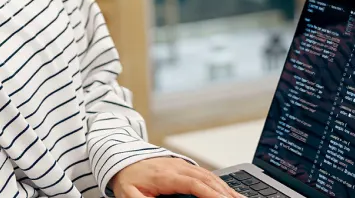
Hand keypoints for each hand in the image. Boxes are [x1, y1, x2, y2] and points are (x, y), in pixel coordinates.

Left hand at [108, 157, 242, 197]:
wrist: (124, 160)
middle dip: (225, 193)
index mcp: (166, 175)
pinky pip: (207, 175)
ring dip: (227, 188)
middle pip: (207, 180)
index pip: (193, 184)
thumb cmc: (128, 179)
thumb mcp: (128, 194)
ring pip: (210, 176)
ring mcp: (184, 166)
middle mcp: (178, 168)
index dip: (210, 194)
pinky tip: (230, 193)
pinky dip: (221, 184)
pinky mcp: (186, 167)